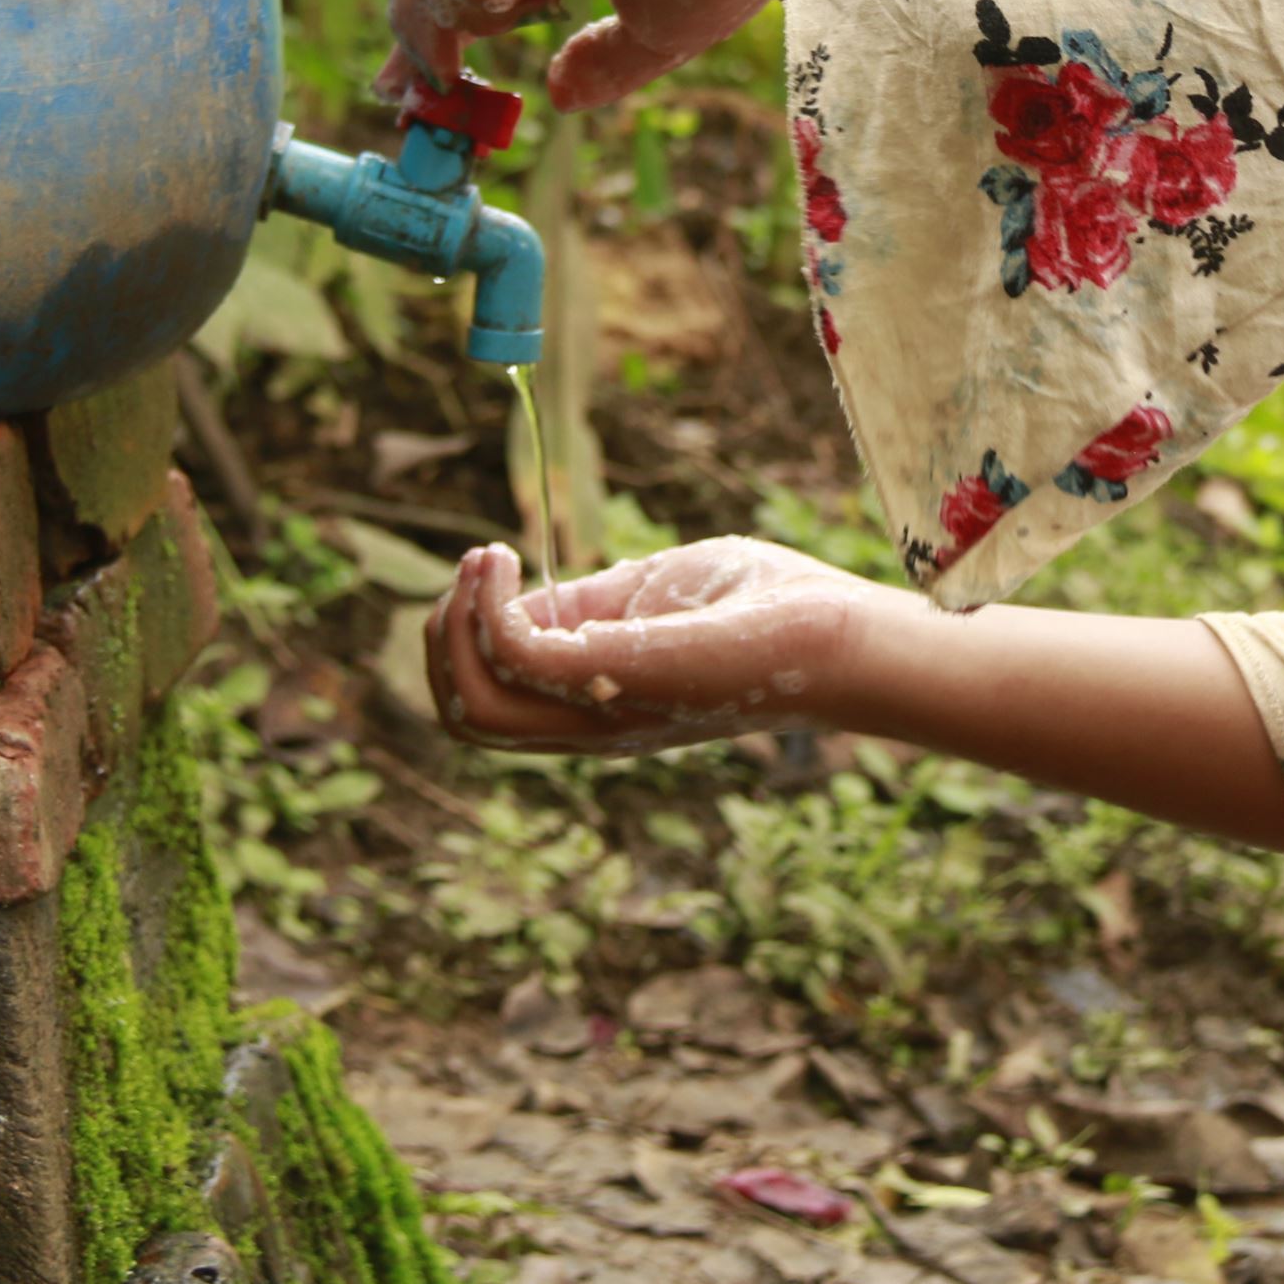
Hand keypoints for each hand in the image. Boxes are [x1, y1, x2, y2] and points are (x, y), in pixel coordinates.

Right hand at [420, 536, 900, 755]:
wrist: (841, 635)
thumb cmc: (767, 608)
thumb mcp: (653, 596)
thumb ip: (589, 605)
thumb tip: (523, 596)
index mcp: (596, 710)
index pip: (492, 700)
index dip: (467, 633)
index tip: (488, 566)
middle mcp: (589, 726)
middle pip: (465, 718)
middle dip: (442, 639)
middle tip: (475, 569)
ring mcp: (601, 710)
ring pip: (472, 705)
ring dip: (454, 624)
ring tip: (483, 562)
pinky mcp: (617, 674)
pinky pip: (512, 655)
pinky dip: (487, 604)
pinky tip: (502, 557)